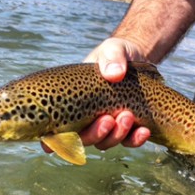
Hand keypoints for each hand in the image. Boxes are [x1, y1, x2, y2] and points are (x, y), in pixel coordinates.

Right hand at [41, 37, 150, 153]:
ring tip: (127, 117)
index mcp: (73, 102)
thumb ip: (111, 57)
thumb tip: (114, 74)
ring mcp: (106, 125)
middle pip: (83, 139)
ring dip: (115, 135)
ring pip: (105, 143)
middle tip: (108, 119)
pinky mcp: (126, 128)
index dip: (51, 140)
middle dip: (95, 134)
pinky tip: (144, 131)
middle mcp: (87, 118)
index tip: (50, 144)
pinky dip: (135, 139)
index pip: (57, 127)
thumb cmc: (116, 54)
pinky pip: (128, 141)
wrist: (138, 59)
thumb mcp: (112, 49)